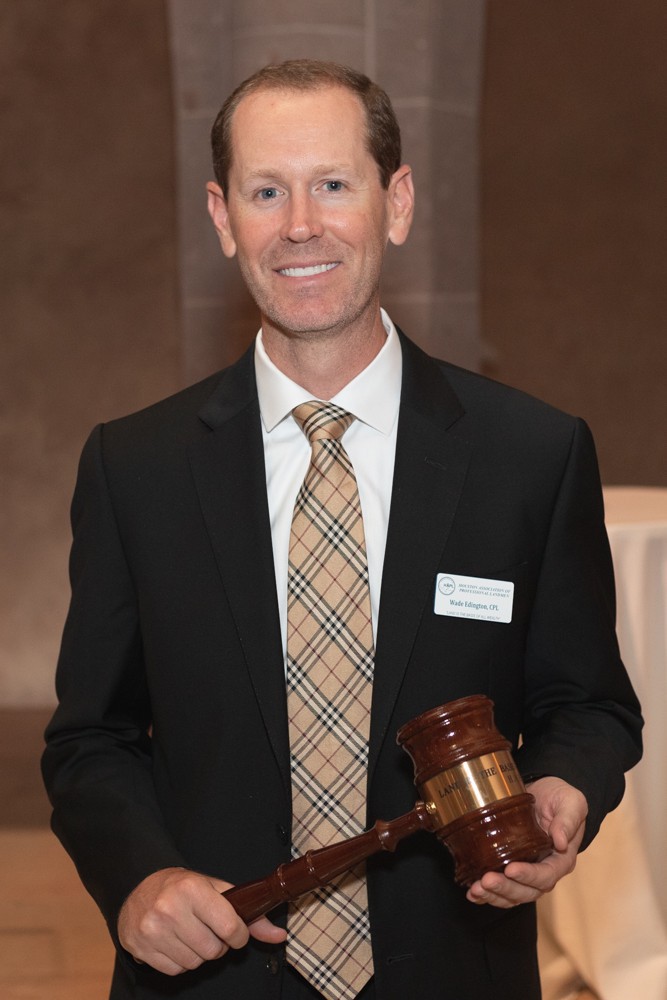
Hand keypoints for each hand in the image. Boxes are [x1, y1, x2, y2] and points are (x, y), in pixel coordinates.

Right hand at [117, 867, 286, 974]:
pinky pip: (176, 970)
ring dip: (199, 953)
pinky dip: (181, 961)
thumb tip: (279, 936)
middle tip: (209, 929)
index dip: (239, 935)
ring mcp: (153, 930)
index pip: (230, 928)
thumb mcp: (217, 891)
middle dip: (217, 944)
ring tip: (192, 933)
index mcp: (192, 889)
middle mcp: (170, 909)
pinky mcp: (140, 947)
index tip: (235, 932)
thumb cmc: (183, 887)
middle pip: (213, 950)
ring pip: (195, 963)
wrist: (140, 885)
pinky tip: (176, 941)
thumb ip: (249, 915)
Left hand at [466, 776, 587, 908]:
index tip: (510, 869)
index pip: (546, 876)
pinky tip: (473, 894)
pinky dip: (487, 895)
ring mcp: (527, 872)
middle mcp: (544, 871)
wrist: (543, 791)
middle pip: (527, 891)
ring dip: (493, 895)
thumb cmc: (559, 797)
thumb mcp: (571, 802)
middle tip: (486, 880)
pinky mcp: (511, 868)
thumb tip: (561, 842)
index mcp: (561, 859)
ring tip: (476, 890)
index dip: (528, 876)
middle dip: (506, 888)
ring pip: (512, 895)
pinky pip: (502, 889)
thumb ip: (568, 820)